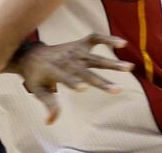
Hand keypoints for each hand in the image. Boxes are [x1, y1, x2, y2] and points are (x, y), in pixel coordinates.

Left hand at [8, 33, 133, 124]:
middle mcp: (65, 60)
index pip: (64, 78)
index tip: (84, 88)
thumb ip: (48, 104)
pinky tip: (123, 43)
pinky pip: (95, 38)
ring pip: (95, 57)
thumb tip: (50, 122)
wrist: (31, 53)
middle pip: (85, 71)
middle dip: (100, 81)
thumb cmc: (36, 76)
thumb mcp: (38, 90)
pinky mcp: (79, 44)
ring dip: (112, 63)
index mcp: (53, 70)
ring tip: (129, 67)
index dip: (73, 82)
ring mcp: (74, 51)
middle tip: (118, 90)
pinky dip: (107, 38)